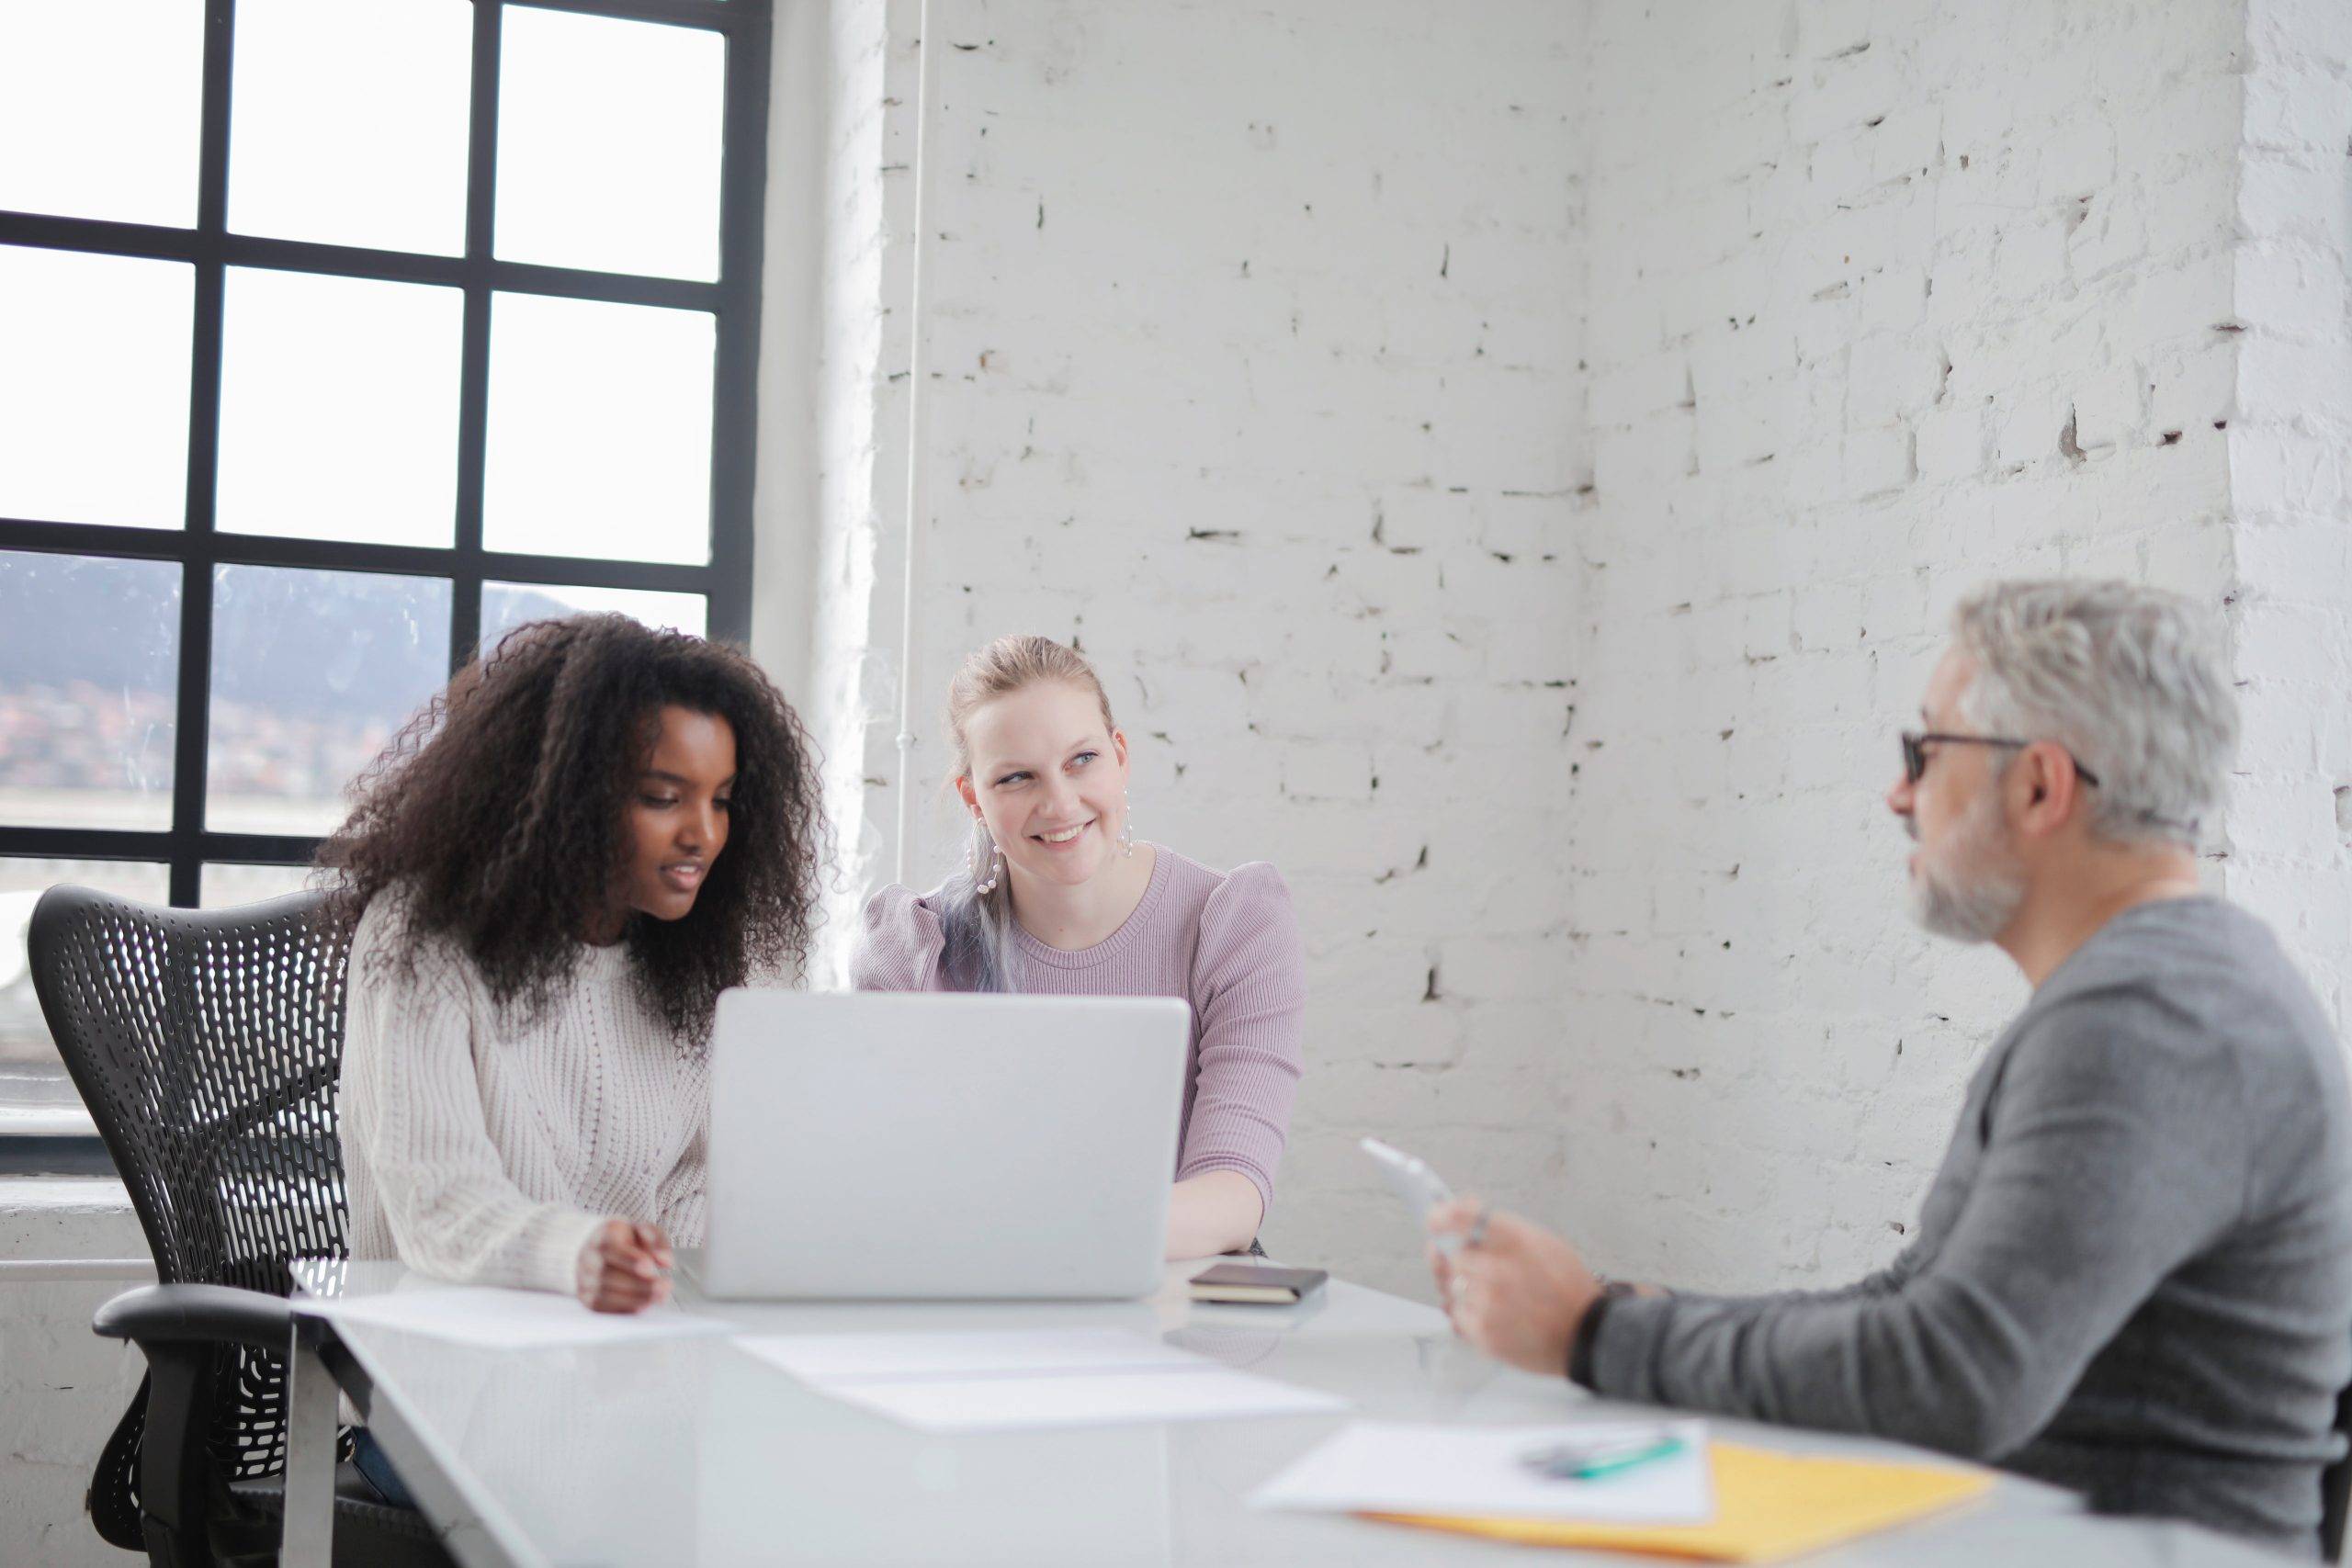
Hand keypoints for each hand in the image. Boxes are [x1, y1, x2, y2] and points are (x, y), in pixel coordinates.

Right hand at [576, 1219, 672, 1313]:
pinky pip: (604, 1309)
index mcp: (601, 1238)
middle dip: (639, 1284)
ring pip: (606, 1295)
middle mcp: (588, 1260)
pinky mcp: (587, 1299)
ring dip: (636, 1298)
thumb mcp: (642, 1230)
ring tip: (660, 1296)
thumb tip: (666, 1262)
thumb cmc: (624, 1240)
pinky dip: (625, 1309)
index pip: (610, 1248)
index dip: (629, 1260)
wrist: (593, 1249)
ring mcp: (584, 1281)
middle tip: (665, 1287)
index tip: (650, 1267)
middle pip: (608, 1275)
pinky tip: (645, 1305)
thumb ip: (656, 1240)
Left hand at [1426, 1198, 1602, 1375]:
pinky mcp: (1483, 1332)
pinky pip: (1458, 1315)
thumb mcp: (1543, 1241)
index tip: (1435, 1219)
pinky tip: (1496, 1315)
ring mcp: (1488, 1303)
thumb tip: (1463, 1204)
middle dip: (1458, 1260)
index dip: (1442, 1216)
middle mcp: (1498, 1271)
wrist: (1586, 1335)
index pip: (1462, 1216)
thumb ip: (1501, 1226)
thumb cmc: (1567, 1287)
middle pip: (1451, 1255)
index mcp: (1515, 1241)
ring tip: (1496, 1296)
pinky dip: (1471, 1315)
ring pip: (1452, 1286)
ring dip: (1466, 1289)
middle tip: (1475, 1267)